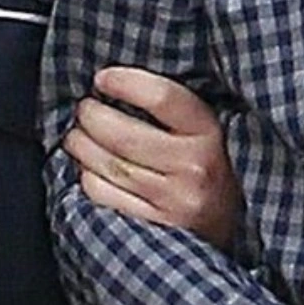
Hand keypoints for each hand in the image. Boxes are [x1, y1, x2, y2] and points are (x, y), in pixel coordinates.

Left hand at [61, 66, 241, 248]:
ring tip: (77, 135)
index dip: (125, 83)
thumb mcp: (204, 130)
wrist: (226, 223)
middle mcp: (193, 168)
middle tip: (84, 109)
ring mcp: (172, 201)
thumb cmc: (207, 165)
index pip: (162, 98)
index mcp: (208, 133)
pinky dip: (86, 176)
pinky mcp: (152, 225)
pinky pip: (102, 194)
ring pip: (108, 165)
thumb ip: (171, 108)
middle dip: (91, 117)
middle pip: (123, 136)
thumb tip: (113, 82)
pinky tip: (89, 167)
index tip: (102, 78)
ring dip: (81, 145)